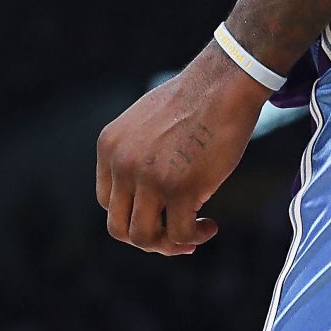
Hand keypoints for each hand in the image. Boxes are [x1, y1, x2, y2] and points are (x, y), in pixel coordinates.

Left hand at [94, 41, 271, 255]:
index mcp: (110, 146)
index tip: (160, 214)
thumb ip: (137, 156)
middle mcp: (122, 163)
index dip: (134, 214)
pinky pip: (179, 234)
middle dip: (148, 238)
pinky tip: (210, 226)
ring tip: (194, 233)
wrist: (222, 85)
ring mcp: (148, 178)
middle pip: (119, 227)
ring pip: (144, 238)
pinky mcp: (179, 189)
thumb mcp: (146, 124)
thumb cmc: (194, 102)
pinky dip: (195, 237)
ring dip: (170, 245)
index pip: (108, 201)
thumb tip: (147, 200)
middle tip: (174, 235)